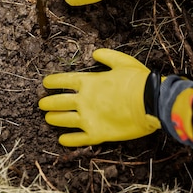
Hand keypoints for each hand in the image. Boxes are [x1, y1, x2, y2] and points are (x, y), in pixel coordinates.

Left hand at [39, 49, 159, 146]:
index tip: (45, 83)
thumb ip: (107, 56)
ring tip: (48, 118)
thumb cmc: (138, 80)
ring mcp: (88, 118)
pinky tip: (62, 140)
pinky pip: (78, 139)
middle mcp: (84, 100)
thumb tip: (95, 52)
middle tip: (41, 104)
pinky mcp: (97, 134)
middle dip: (48, 102)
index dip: (52, 82)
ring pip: (64, 120)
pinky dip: (68, 140)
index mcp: (89, 81)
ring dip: (53, 119)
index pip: (63, 80)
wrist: (150, 102)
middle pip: (58, 102)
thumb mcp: (122, 61)